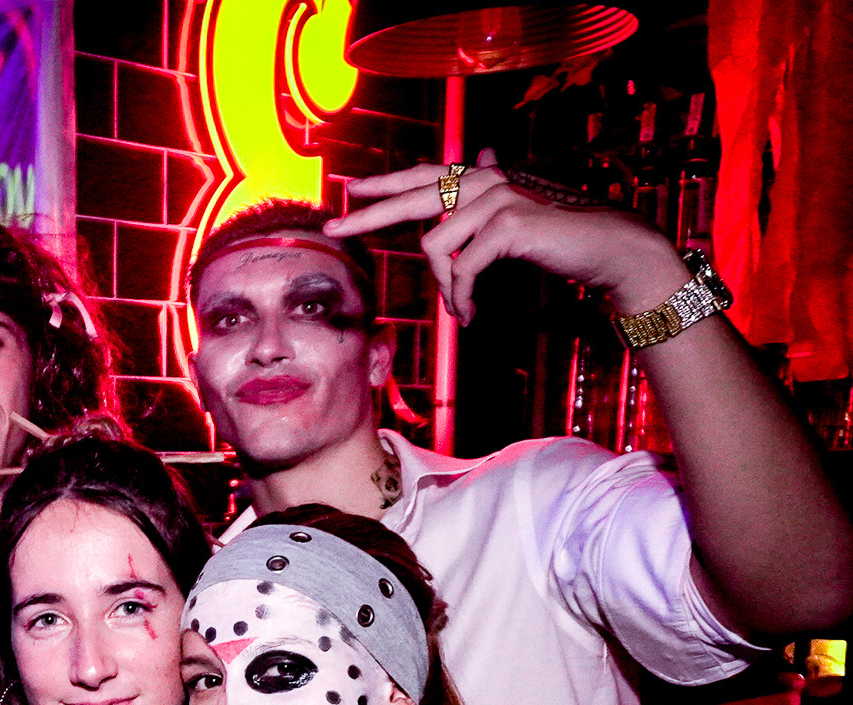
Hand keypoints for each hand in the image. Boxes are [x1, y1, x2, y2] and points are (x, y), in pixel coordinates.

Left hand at [324, 147, 691, 323]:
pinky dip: (462, 297)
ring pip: (435, 247)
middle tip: (334, 227)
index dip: (385, 184)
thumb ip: (487, 197)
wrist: (605, 248)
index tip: (349, 189)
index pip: (422, 177)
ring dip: (444, 287)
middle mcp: (484, 180)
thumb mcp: (513, 217)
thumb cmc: (556, 237)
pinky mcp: (507, 225)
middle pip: (411, 198)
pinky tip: (472, 314)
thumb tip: (480, 155)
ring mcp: (495, 199)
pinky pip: (461, 269)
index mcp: (480, 179)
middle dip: (369, 215)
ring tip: (462, 309)